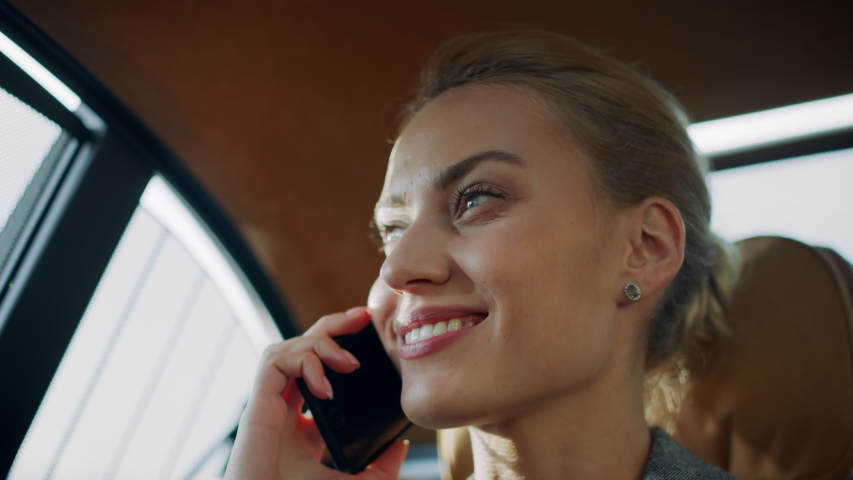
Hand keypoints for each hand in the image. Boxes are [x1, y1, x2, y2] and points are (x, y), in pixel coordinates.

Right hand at [224, 307, 409, 478]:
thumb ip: (378, 469)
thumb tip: (399, 446)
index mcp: (302, 427)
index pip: (318, 376)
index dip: (339, 355)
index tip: (371, 345)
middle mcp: (284, 411)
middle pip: (304, 350)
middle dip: (334, 328)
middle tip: (363, 317)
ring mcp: (270, 406)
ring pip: (290, 347)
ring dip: (322, 343)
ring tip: (350, 362)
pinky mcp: (258, 404)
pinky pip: (276, 361)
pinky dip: (305, 363)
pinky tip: (325, 388)